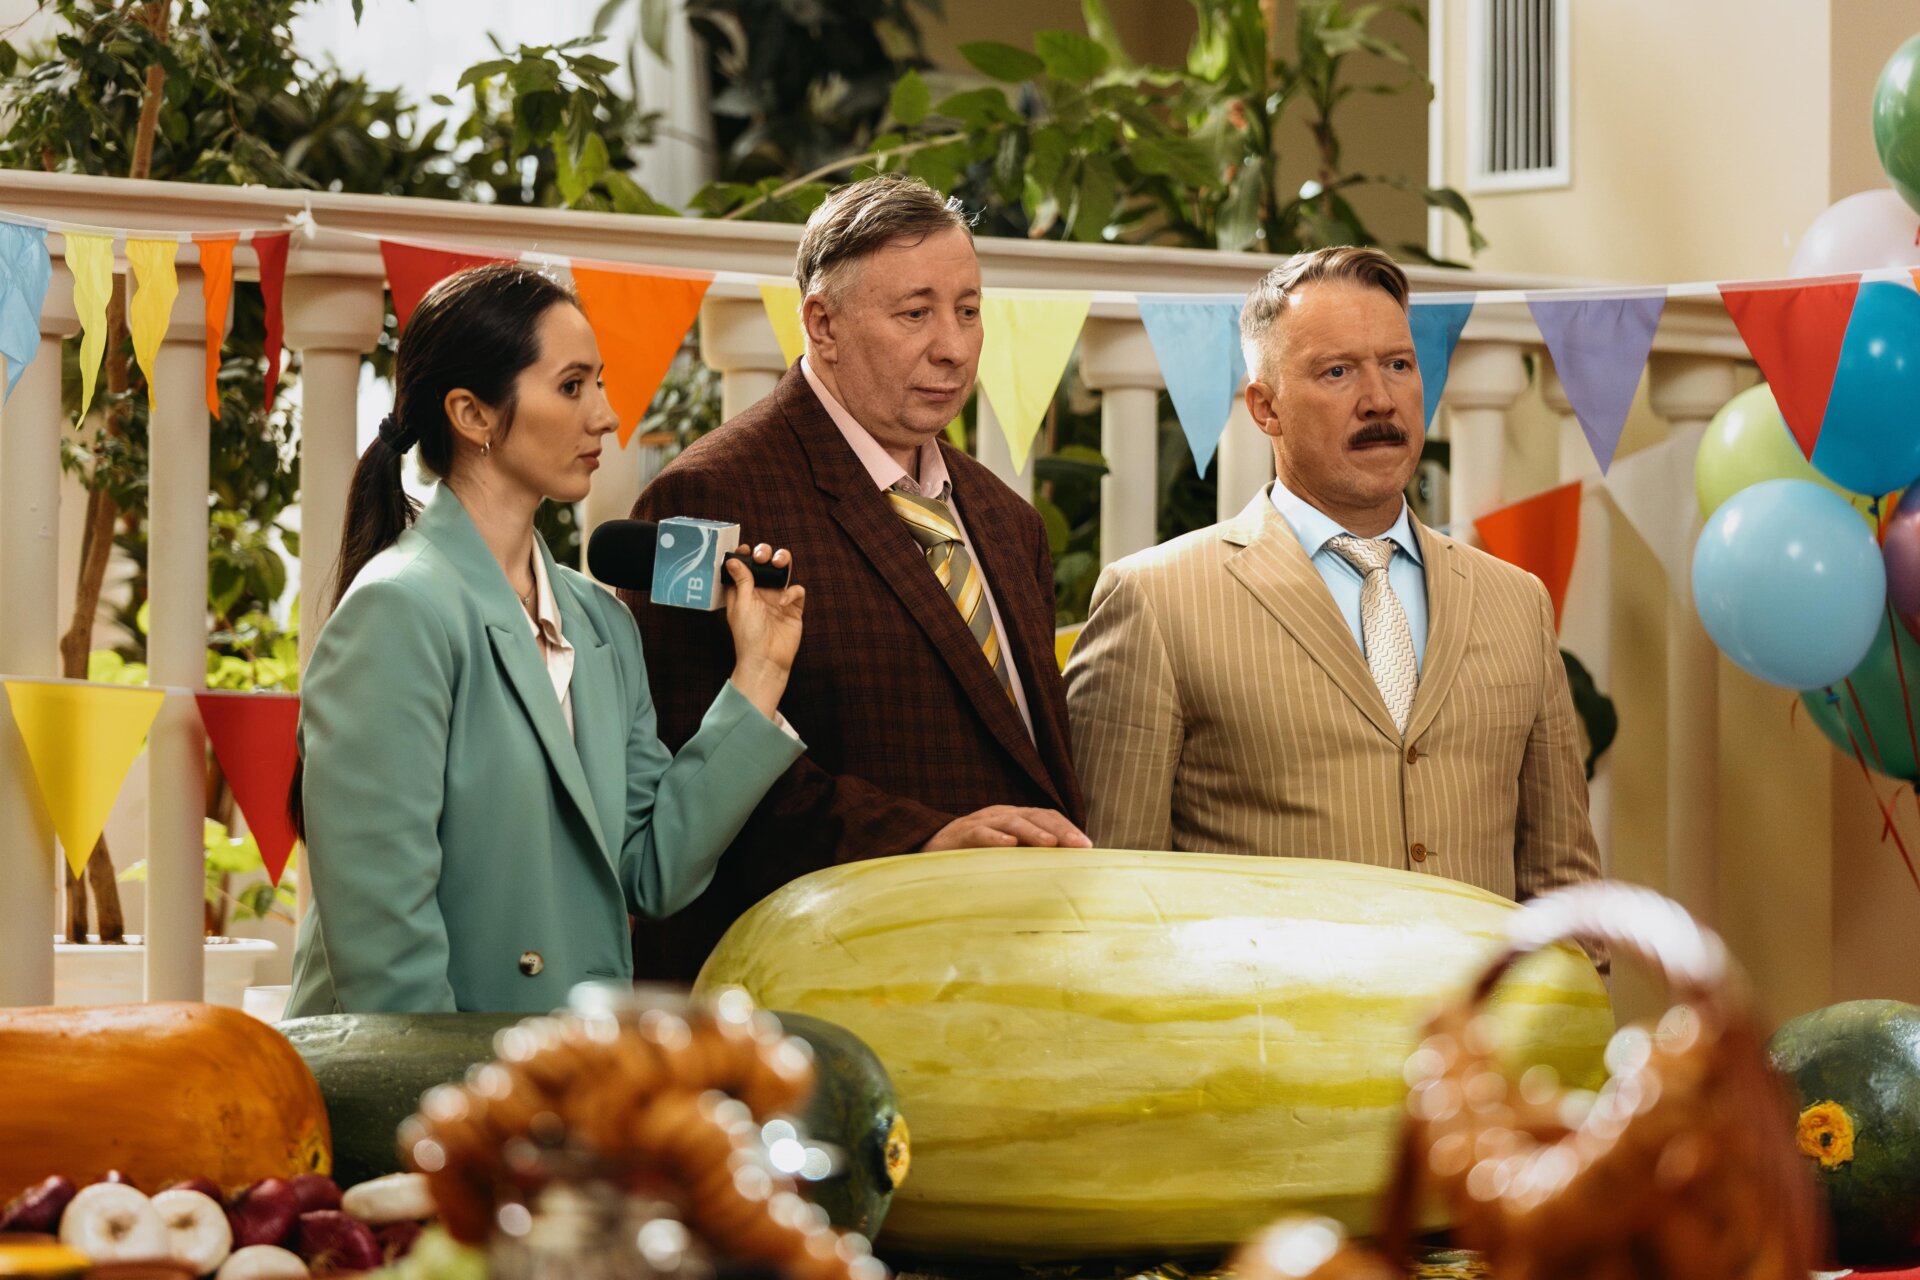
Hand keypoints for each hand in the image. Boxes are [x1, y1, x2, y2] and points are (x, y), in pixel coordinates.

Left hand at [725, 544, 804, 720]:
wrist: (768, 660)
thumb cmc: (748, 635)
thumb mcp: (742, 604)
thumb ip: (742, 580)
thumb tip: (733, 559)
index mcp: (743, 592)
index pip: (744, 567)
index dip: (744, 556)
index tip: (744, 549)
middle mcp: (760, 593)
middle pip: (764, 565)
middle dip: (764, 554)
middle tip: (762, 555)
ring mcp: (778, 599)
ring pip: (782, 572)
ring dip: (781, 562)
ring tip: (778, 562)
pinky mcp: (794, 608)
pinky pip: (797, 591)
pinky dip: (792, 592)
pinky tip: (784, 603)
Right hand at [920, 805, 1091, 850]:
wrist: (928, 850)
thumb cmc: (973, 857)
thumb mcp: (1005, 856)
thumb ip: (1029, 860)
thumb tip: (1063, 878)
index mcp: (1015, 819)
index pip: (1047, 817)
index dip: (1068, 828)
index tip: (1088, 847)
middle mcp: (1002, 815)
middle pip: (1035, 815)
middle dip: (1060, 829)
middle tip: (1079, 846)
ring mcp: (981, 822)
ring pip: (1012, 821)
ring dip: (1033, 832)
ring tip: (1051, 844)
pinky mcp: (961, 833)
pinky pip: (980, 833)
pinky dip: (995, 838)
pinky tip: (1009, 845)